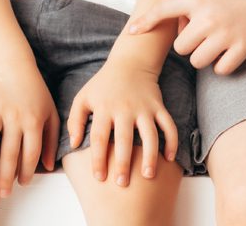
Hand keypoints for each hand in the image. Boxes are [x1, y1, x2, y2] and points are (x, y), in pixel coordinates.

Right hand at [0, 64, 59, 197]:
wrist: (15, 66)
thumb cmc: (34, 93)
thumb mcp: (50, 113)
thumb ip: (52, 139)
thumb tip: (50, 167)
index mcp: (33, 120)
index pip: (31, 152)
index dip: (27, 171)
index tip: (22, 183)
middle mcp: (16, 115)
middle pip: (11, 150)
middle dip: (6, 175)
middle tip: (2, 193)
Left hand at [66, 60, 177, 186]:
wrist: (130, 61)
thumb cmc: (103, 84)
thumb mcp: (83, 97)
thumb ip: (74, 120)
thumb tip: (74, 144)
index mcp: (104, 108)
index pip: (99, 137)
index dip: (98, 159)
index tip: (99, 177)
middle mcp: (124, 108)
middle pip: (124, 139)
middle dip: (123, 163)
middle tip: (122, 183)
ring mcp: (143, 107)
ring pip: (150, 134)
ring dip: (150, 156)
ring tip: (148, 175)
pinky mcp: (158, 106)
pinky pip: (168, 124)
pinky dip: (171, 140)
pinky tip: (169, 158)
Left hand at [129, 0, 245, 74]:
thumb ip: (193, 2)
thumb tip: (179, 24)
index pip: (163, 8)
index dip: (146, 21)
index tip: (131, 32)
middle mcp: (208, 16)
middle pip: (181, 47)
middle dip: (189, 44)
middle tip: (203, 34)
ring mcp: (225, 33)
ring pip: (198, 61)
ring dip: (204, 57)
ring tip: (217, 42)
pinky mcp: (243, 47)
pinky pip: (221, 70)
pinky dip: (223, 65)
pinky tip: (230, 51)